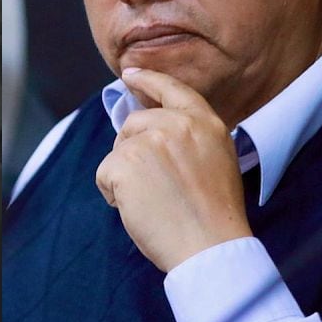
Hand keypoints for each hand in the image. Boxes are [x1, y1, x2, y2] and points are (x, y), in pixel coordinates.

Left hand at [95, 68, 252, 271]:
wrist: (210, 247)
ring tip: (152, 200)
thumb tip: (148, 129)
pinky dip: (112, 192)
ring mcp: (149, 141)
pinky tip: (137, 208)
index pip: (172, 89)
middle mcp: (177, 124)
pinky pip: (104, 172)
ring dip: (125, 174)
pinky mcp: (124, 161)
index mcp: (205, 123)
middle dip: (131, 147)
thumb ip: (188, 137)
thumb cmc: (214, 216)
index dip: (148, 79)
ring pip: (118, 149)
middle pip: (134, 122)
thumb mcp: (216, 160)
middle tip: (152, 183)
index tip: (130, 74)